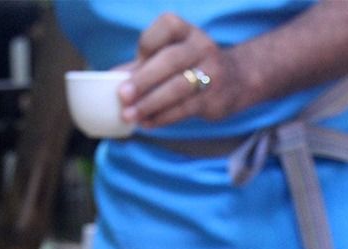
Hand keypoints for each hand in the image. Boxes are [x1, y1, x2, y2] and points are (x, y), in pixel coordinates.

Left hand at [118, 13, 243, 128]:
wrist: (237, 79)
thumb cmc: (191, 65)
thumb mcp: (170, 56)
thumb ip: (141, 65)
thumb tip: (109, 79)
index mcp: (187, 31)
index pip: (167, 27)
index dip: (148, 42)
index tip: (136, 59)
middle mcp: (201, 47)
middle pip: (171, 60)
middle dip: (144, 79)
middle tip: (123, 96)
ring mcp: (212, 72)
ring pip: (178, 87)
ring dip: (151, 103)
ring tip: (131, 115)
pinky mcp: (215, 98)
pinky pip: (185, 108)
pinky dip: (163, 117)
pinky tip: (148, 122)